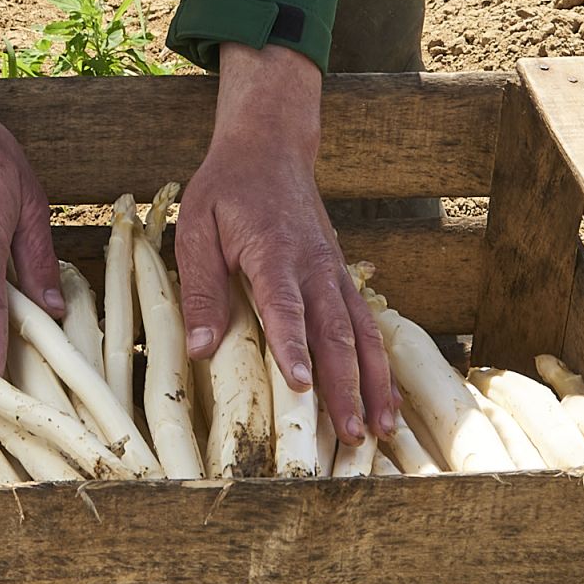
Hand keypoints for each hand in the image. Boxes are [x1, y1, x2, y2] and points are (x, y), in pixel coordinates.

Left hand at [176, 43, 397, 444]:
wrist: (270, 148)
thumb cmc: (226, 191)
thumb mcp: (196, 230)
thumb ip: (201, 290)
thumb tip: (200, 349)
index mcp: (275, 255)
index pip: (286, 308)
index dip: (294, 348)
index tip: (302, 386)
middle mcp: (315, 268)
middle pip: (336, 334)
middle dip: (346, 388)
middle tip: (352, 435)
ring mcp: (334, 275)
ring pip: (362, 335)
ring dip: (374, 385)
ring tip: (382, 432)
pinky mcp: (341, 281)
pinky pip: (368, 328)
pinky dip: (380, 366)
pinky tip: (387, 402)